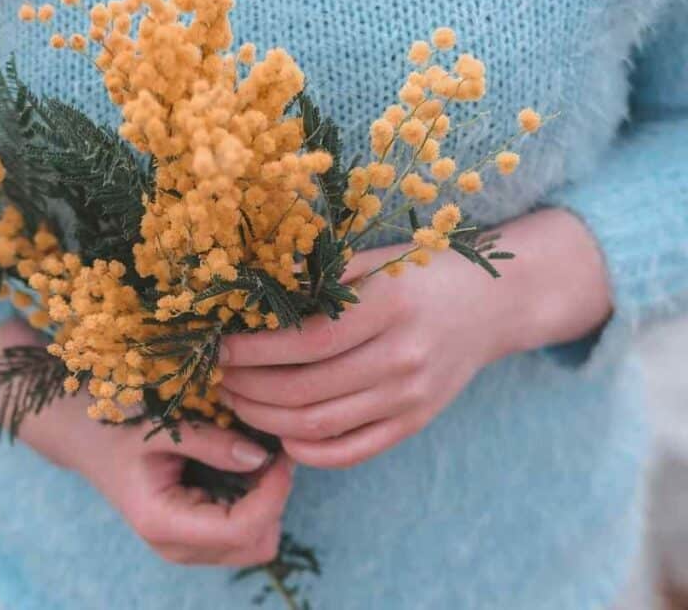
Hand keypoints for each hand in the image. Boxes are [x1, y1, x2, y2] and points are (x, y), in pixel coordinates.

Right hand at [0, 320, 293, 566]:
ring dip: (268, 504)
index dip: (272, 494)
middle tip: (272, 453)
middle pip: (256, 545)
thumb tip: (261, 456)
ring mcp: (185, 548)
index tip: (279, 454)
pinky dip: (256, 506)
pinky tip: (246, 469)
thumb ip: (211, 441)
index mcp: (163, 522)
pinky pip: (242, 536)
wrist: (87, 442)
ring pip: (255, 544)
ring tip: (259, 459)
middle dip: (274, 501)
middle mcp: (176, 547)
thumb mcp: (160, 427)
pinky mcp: (194, 539)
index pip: (242, 528)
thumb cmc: (118, 429)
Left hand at [218, 208, 611, 468]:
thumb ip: (320, 278)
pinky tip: (281, 434)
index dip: (254, 350)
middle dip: (249, 388)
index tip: (221, 347)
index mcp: (389, 307)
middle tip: (219, 378)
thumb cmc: (421, 273)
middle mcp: (402, 357)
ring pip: (320, 424)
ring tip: (237, 402)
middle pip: (305, 389)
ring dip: (266, 419)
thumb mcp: (374, 260)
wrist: (492, 304)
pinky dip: (309, 451)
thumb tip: (251, 295)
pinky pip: (353, 450)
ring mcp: (411, 396)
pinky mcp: (415, 422)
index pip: (305, 342)